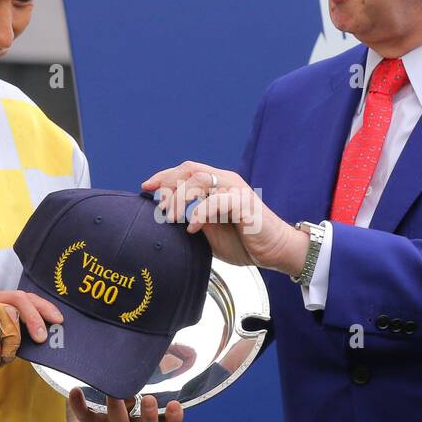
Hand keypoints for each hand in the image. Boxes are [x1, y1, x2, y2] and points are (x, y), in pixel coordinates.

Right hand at [0, 289, 62, 385]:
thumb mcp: (4, 348)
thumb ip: (19, 338)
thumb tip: (43, 335)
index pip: (24, 297)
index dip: (43, 307)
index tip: (59, 321)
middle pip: (18, 298)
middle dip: (35, 317)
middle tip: (43, 338)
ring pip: (5, 313)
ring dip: (12, 340)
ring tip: (6, 355)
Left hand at [68, 389, 184, 421]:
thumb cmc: (129, 413)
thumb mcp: (144, 403)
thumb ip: (161, 379)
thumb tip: (185, 351)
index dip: (173, 419)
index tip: (175, 405)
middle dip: (149, 416)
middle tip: (150, 399)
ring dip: (118, 410)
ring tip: (114, 394)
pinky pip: (85, 417)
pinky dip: (79, 405)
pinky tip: (75, 391)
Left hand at [140, 162, 307, 274]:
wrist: (275, 251)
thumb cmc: (244, 241)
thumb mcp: (211, 230)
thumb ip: (193, 219)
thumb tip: (168, 219)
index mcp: (217, 185)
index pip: (186, 170)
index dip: (164, 176)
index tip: (146, 187)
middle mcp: (226, 181)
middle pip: (189, 170)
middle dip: (168, 184)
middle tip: (157, 205)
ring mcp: (236, 190)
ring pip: (199, 180)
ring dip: (180, 198)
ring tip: (169, 218)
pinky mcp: (244, 203)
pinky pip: (217, 201)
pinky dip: (200, 212)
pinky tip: (192, 227)